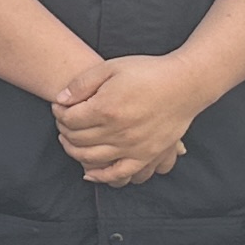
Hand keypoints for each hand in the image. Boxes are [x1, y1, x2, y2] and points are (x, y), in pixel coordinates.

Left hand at [51, 53, 204, 186]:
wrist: (185, 84)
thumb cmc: (148, 72)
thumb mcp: (111, 67)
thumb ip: (82, 84)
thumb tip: (60, 101)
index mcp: (106, 109)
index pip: (68, 119)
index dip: (58, 112)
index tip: (59, 106)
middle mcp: (118, 132)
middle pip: (77, 139)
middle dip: (64, 130)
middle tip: (64, 122)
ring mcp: (132, 147)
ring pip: (91, 158)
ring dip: (74, 152)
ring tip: (71, 141)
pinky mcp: (146, 156)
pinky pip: (119, 174)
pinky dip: (101, 177)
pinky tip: (89, 172)